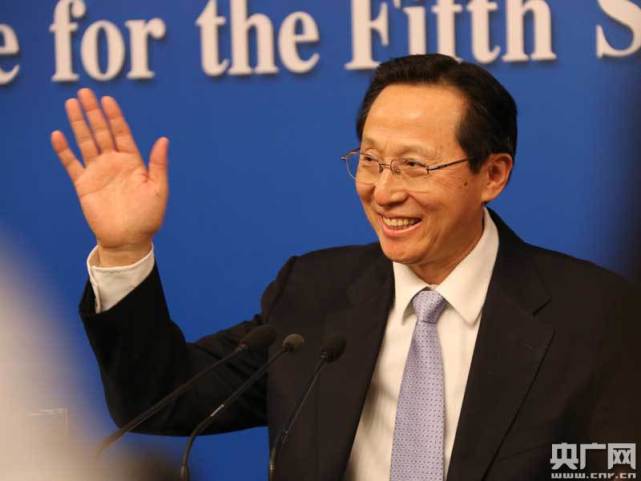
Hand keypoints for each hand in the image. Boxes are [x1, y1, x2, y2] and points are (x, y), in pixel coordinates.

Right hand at [51, 89, 168, 265]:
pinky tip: (58, 136)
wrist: (129, 240)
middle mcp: (114, 163)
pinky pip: (72, 164)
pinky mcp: (84, 185)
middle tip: (85, 93)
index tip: (108, 100)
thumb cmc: (148, 217)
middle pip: (102, 132)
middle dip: (94, 113)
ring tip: (71, 103)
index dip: (115, 116)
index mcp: (133, 162)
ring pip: (86, 142)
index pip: (122, 133)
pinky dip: (64, 151)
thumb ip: (158, 164)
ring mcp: (98, 172)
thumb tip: (164, 139)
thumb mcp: (158, 189)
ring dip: (78, 124)